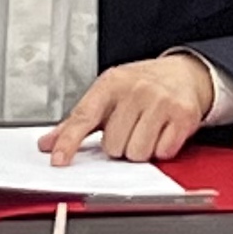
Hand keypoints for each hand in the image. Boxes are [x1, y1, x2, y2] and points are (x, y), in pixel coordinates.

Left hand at [41, 53, 219, 165]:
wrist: (184, 73)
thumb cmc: (140, 87)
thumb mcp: (107, 95)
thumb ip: (77, 122)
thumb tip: (47, 144)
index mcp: (110, 84)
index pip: (83, 117)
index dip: (69, 142)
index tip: (58, 160)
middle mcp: (135, 90)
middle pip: (113, 145)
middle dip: (119, 145)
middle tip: (128, 129)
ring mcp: (160, 101)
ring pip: (137, 153)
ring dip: (140, 150)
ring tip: (145, 130)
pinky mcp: (183, 115)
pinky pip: (162, 153)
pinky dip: (161, 149)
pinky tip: (162, 132)